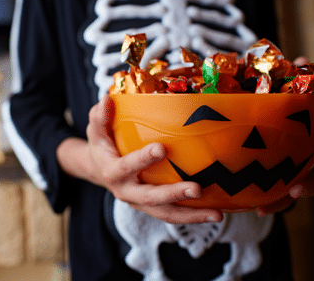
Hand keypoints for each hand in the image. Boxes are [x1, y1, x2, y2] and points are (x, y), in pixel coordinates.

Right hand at [85, 95, 222, 223]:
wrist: (100, 171)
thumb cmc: (102, 146)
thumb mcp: (96, 130)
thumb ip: (100, 116)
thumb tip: (107, 98)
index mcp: (112, 172)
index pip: (126, 167)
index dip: (142, 159)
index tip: (161, 149)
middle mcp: (127, 191)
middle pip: (150, 198)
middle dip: (174, 194)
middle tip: (197, 188)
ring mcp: (141, 202)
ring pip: (166, 213)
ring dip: (191, 215)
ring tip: (217, 214)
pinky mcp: (152, 206)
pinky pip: (172, 213)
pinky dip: (193, 214)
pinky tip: (215, 211)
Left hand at [256, 55, 313, 215]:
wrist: (253, 138)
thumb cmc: (272, 117)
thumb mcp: (277, 97)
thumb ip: (290, 80)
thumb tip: (301, 58)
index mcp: (312, 134)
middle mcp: (309, 153)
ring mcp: (297, 171)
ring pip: (309, 183)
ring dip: (305, 187)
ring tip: (294, 191)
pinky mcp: (280, 185)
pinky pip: (281, 197)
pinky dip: (274, 203)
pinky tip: (259, 207)